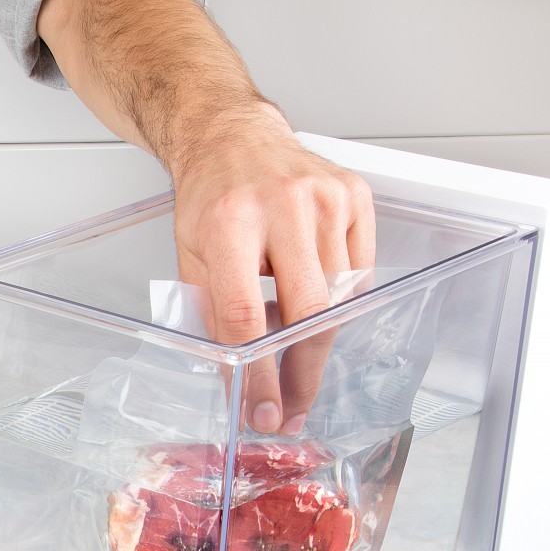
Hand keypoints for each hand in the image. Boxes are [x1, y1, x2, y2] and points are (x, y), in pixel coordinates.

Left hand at [169, 103, 375, 433]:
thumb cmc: (210, 198)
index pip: (248, 318)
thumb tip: (237, 386)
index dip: (259, 376)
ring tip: (295, 363)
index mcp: (230, 222)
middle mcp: (283, 206)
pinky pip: (358, 273)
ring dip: (317, 342)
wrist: (234, 138)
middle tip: (291, 411)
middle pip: (307, 314)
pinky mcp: (355, 196)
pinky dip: (337, 301)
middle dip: (301, 375)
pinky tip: (314, 306)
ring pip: (337, 299)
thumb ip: (213, 319)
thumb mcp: (192, 259)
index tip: (263, 412)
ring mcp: (326, 198)